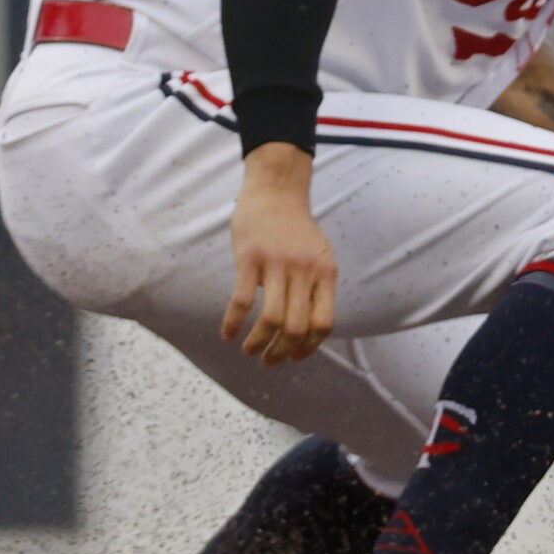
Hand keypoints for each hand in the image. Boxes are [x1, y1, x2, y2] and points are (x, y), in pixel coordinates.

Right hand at [223, 144, 337, 364]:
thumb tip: (313, 325)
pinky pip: (241, 300)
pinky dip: (233, 323)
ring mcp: (277, 265)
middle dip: (281, 352)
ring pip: (271, 319)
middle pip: (296, 327)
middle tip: (268, 361)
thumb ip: (319, 285)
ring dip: (258, 343)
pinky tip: (227, 335)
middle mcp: (305, 271)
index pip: (324, 322)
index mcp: (326, 273)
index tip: (295, 357)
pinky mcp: (250, 259)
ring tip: (249, 351)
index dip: (310, 347)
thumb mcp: (321, 254)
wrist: (276, 191)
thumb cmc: (296, 227)